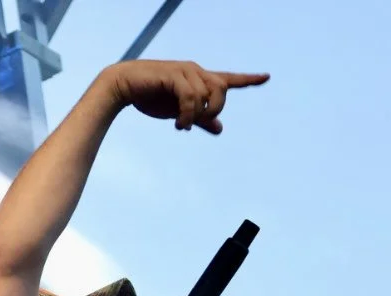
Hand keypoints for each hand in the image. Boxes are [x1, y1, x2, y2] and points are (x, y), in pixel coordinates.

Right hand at [104, 60, 267, 132]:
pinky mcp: (174, 75)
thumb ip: (200, 119)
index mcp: (199, 79)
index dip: (248, 79)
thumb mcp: (179, 111)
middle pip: (222, 88)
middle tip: (200, 122)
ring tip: (181, 125)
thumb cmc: (150, 97)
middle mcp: (196, 71)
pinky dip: (187, 114)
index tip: (267, 77)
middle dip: (215, 108)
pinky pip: (190, 97)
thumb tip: (220, 128)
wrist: (124, 87)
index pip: (228, 78)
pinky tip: (178, 124)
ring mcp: (185, 71)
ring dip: (196, 116)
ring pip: (206, 95)